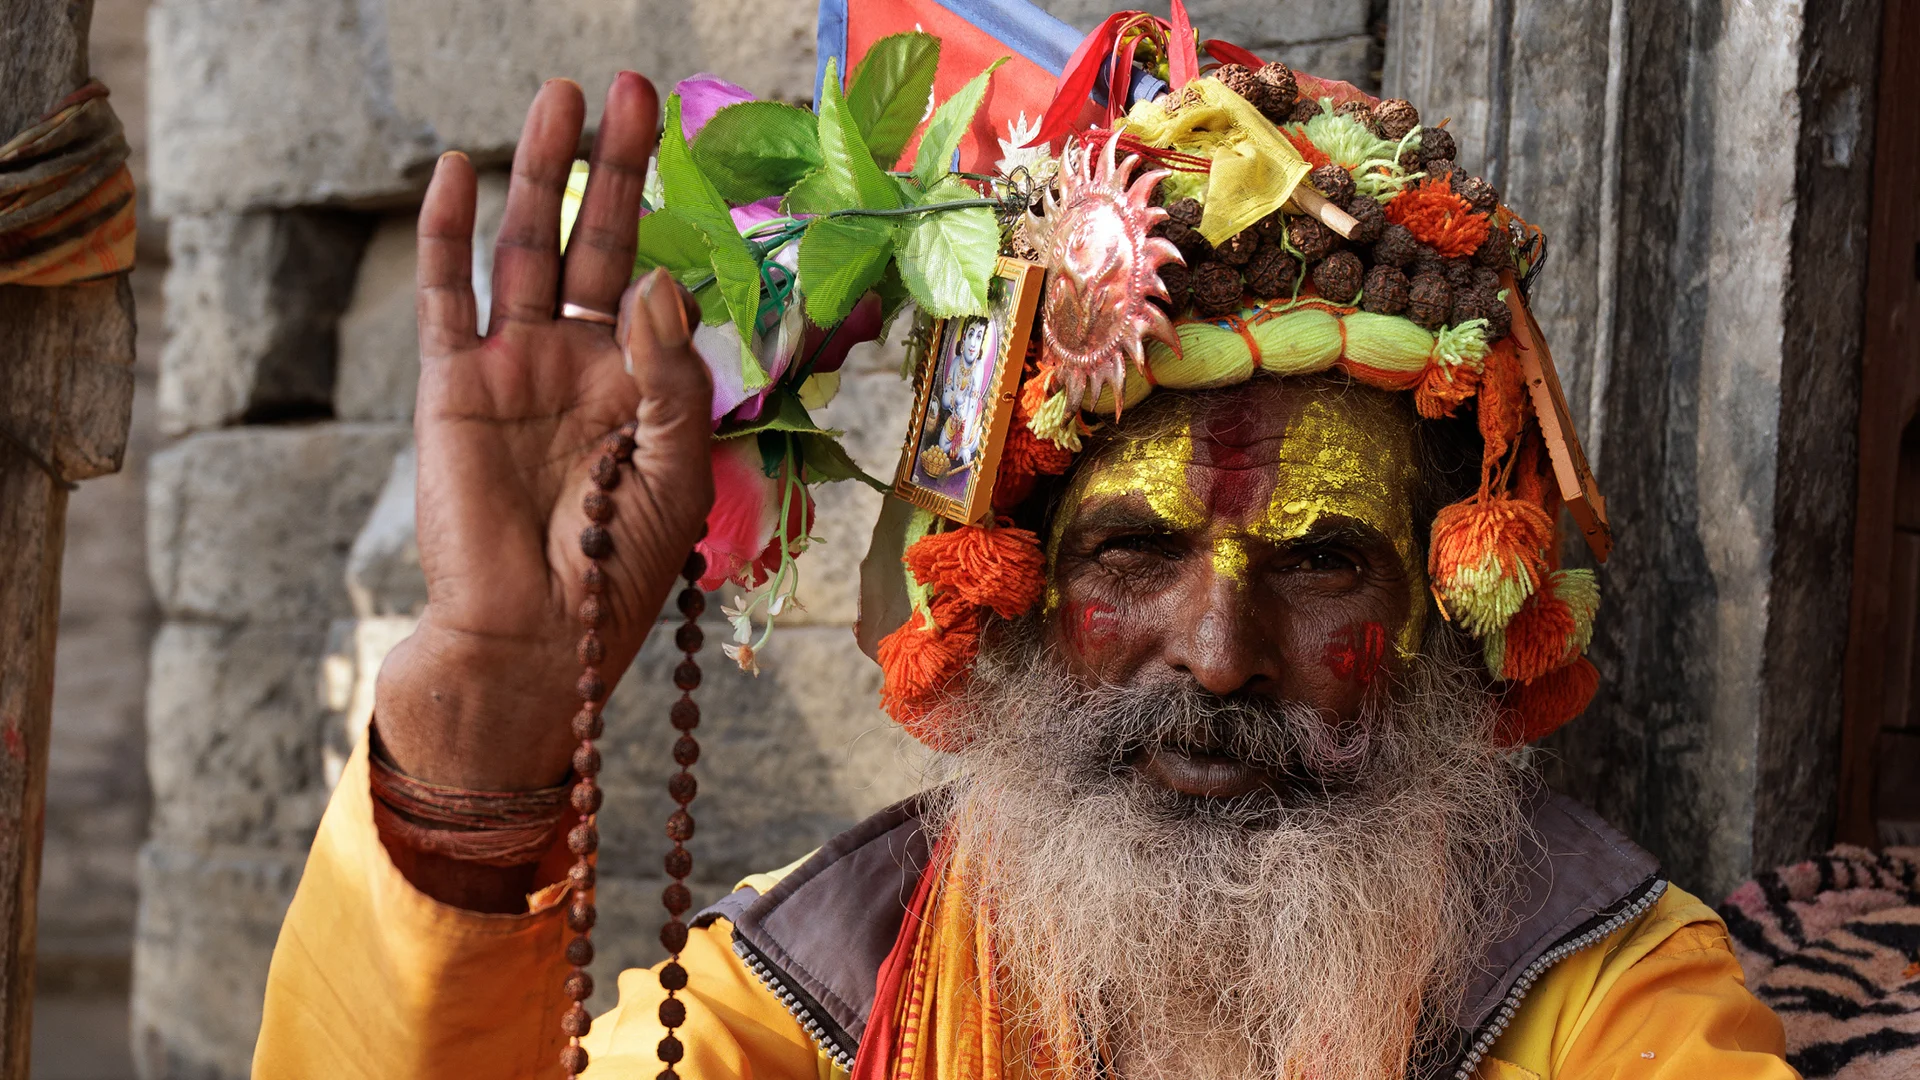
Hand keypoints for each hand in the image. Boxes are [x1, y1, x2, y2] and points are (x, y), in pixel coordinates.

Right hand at [374, 75, 712, 803]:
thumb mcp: (675, 469)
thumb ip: (671, 374)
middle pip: (594, 239)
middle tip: (630, 87)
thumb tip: (657, 279)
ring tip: (559, 97)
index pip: (655, 279)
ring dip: (539, 171)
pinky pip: (447, 294)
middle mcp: (576, 361)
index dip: (672, 222)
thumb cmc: (618, 568)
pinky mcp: (453, 383)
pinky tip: (454, 169)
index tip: (693, 149)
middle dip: (612, 165)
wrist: (533, 637)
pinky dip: (446, 232)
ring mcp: (512, 365)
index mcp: (638, 382)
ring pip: (525, 246)